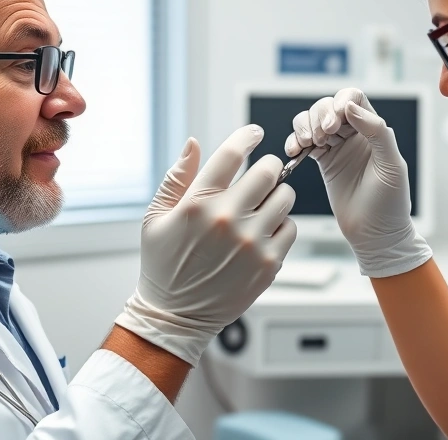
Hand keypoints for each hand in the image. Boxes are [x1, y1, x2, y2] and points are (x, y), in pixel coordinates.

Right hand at [116, 125, 296, 365]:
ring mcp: (251, 243)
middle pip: (268, 171)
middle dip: (267, 167)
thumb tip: (194, 143)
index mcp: (197, 204)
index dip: (246, 136)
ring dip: (277, 196)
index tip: (253, 133)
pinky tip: (263, 232)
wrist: (176, 315)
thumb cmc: (164, 265)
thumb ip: (177, 178)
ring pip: (285, 198)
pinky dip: (281, 225)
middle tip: (262, 174)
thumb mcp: (156, 217)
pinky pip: (291, 228)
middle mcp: (227, 220)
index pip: (231, 153)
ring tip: (262, 206)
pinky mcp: (268, 263)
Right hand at [284, 87, 430, 277]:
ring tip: (307, 144)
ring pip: (312, 120)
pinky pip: (303, 142)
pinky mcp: (323, 161)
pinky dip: (294, 141)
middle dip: (320, 115)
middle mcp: (355, 134)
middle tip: (323, 136)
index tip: (337, 120)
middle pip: (328, 106)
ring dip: (305, 126)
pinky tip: (294, 152)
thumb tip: (352, 107)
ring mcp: (337, 147)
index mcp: (375, 130)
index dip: (342, 101)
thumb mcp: (391, 164)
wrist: (375, 234)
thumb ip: (377, 131)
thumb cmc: (390, 203)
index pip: (355, 98)